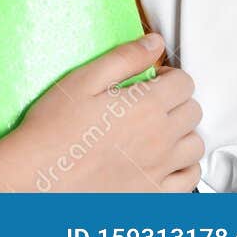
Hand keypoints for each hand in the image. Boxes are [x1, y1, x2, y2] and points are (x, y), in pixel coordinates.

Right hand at [0, 33, 203, 191]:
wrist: (40, 172)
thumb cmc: (55, 127)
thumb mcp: (84, 79)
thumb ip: (125, 58)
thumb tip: (154, 43)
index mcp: (146, 106)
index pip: (184, 82)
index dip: (169, 75)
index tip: (152, 79)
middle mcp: (161, 138)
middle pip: (193, 111)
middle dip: (177, 100)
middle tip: (151, 101)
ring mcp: (160, 168)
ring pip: (196, 144)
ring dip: (183, 132)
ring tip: (157, 129)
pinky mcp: (154, 193)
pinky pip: (190, 180)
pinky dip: (185, 167)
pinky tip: (165, 159)